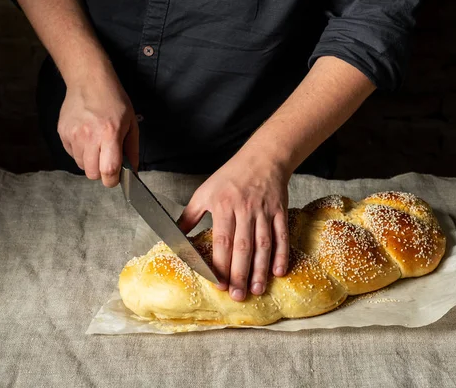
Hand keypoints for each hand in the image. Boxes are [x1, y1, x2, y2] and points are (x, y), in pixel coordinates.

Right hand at [57, 66, 138, 186]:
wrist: (88, 81)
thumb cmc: (114, 101)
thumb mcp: (131, 123)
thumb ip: (132, 150)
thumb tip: (132, 171)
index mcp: (109, 134)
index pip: (108, 170)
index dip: (112, 180)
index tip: (115, 178)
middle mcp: (89, 136)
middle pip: (92, 173)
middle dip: (101, 172)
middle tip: (107, 160)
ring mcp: (73, 135)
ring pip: (81, 166)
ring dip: (90, 162)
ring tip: (96, 145)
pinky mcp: (62, 133)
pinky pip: (72, 154)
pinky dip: (80, 152)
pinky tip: (86, 138)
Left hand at [178, 150, 290, 301]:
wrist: (263, 158)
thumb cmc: (231, 176)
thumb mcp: (205, 191)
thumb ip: (190, 215)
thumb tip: (174, 236)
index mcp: (223, 205)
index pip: (222, 240)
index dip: (220, 264)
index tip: (218, 284)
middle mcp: (245, 210)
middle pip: (243, 247)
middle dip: (240, 274)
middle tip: (237, 296)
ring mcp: (264, 212)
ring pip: (263, 245)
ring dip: (260, 270)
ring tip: (257, 290)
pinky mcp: (280, 212)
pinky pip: (281, 236)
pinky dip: (282, 254)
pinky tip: (279, 272)